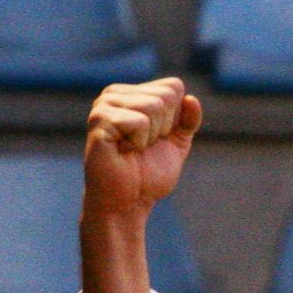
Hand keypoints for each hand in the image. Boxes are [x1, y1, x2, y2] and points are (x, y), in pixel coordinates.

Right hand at [83, 77, 202, 218]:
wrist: (126, 205)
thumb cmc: (147, 177)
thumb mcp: (176, 146)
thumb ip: (187, 122)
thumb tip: (192, 99)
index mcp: (133, 94)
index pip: (174, 87)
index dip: (174, 120)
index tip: (155, 140)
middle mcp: (116, 93)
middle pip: (165, 96)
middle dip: (163, 130)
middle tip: (142, 148)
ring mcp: (105, 104)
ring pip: (153, 106)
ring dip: (150, 137)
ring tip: (131, 150)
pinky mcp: (100, 119)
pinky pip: (139, 121)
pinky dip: (138, 143)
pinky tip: (122, 151)